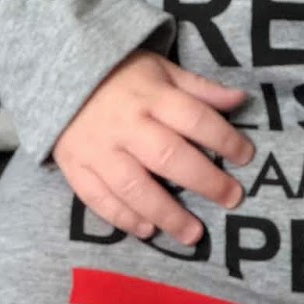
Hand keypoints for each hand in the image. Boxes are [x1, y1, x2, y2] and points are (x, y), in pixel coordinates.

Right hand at [53, 50, 254, 245]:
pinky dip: (123, 218)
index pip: (194, 118)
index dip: (224, 139)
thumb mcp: (162, 69)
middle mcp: (126, 124)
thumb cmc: (120, 74)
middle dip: (204, 181)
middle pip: (168, 156)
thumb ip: (199, 88)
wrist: (58, 75)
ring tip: (193, 234)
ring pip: (134, 187)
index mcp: (151, 95)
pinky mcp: (75, 167)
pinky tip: (147, 231)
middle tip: (232, 199)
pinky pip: (98, 198)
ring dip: (166, 213)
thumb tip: (240, 99)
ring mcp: (98, 148)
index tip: (246, 156)